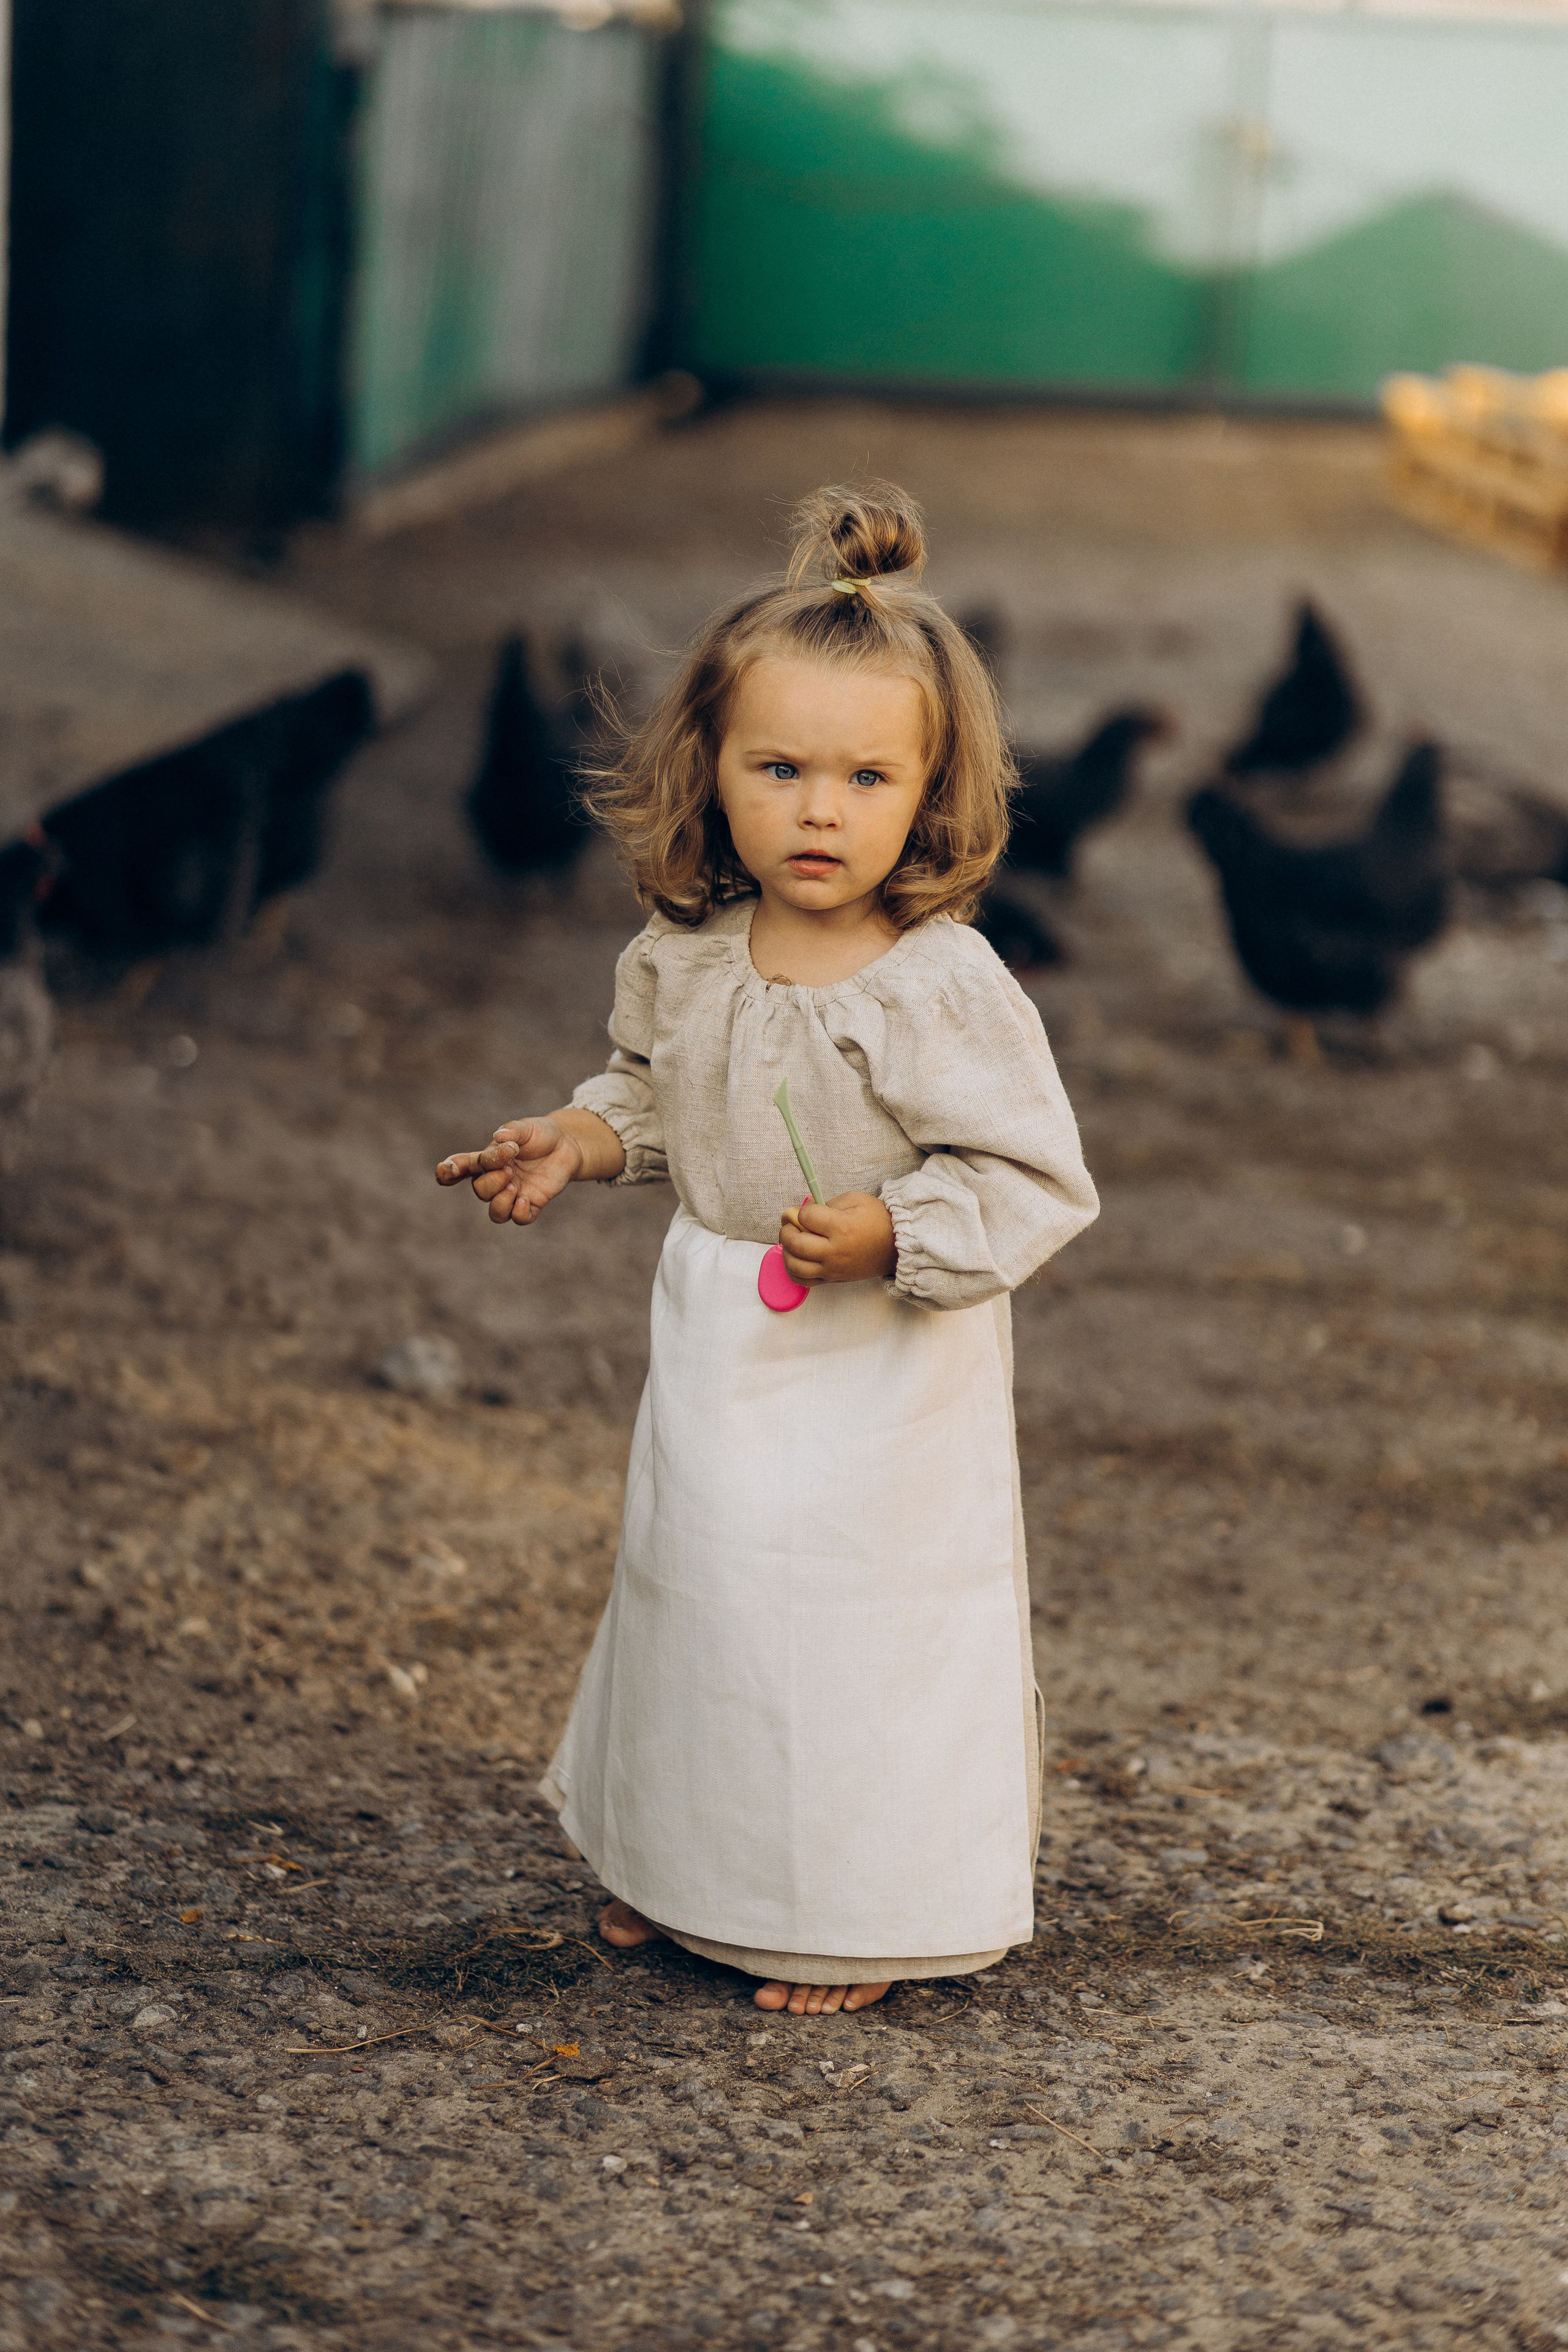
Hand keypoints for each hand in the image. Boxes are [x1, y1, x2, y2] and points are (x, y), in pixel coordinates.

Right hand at [435, 1116, 584, 1225]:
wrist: (568, 1144)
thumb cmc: (541, 1134)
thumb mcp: (527, 1127)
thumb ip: (512, 1130)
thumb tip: (499, 1136)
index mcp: (488, 1160)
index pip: (462, 1167)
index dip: (449, 1171)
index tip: (449, 1168)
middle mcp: (497, 1180)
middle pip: (480, 1191)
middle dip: (491, 1181)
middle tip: (510, 1169)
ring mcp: (514, 1194)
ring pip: (495, 1212)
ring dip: (500, 1202)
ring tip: (514, 1187)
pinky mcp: (532, 1204)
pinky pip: (519, 1219)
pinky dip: (518, 1213)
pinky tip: (525, 1199)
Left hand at [779, 1191, 896, 1285]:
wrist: (896, 1247)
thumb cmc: (877, 1220)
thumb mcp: (856, 1200)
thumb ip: (828, 1203)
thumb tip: (805, 1212)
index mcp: (842, 1227)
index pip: (806, 1217)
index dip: (802, 1210)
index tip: (810, 1211)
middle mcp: (835, 1251)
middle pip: (795, 1243)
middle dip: (787, 1230)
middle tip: (791, 1224)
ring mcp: (832, 1268)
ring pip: (795, 1265)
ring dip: (786, 1251)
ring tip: (792, 1241)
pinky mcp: (832, 1279)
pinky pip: (803, 1281)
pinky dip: (793, 1270)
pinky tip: (796, 1258)